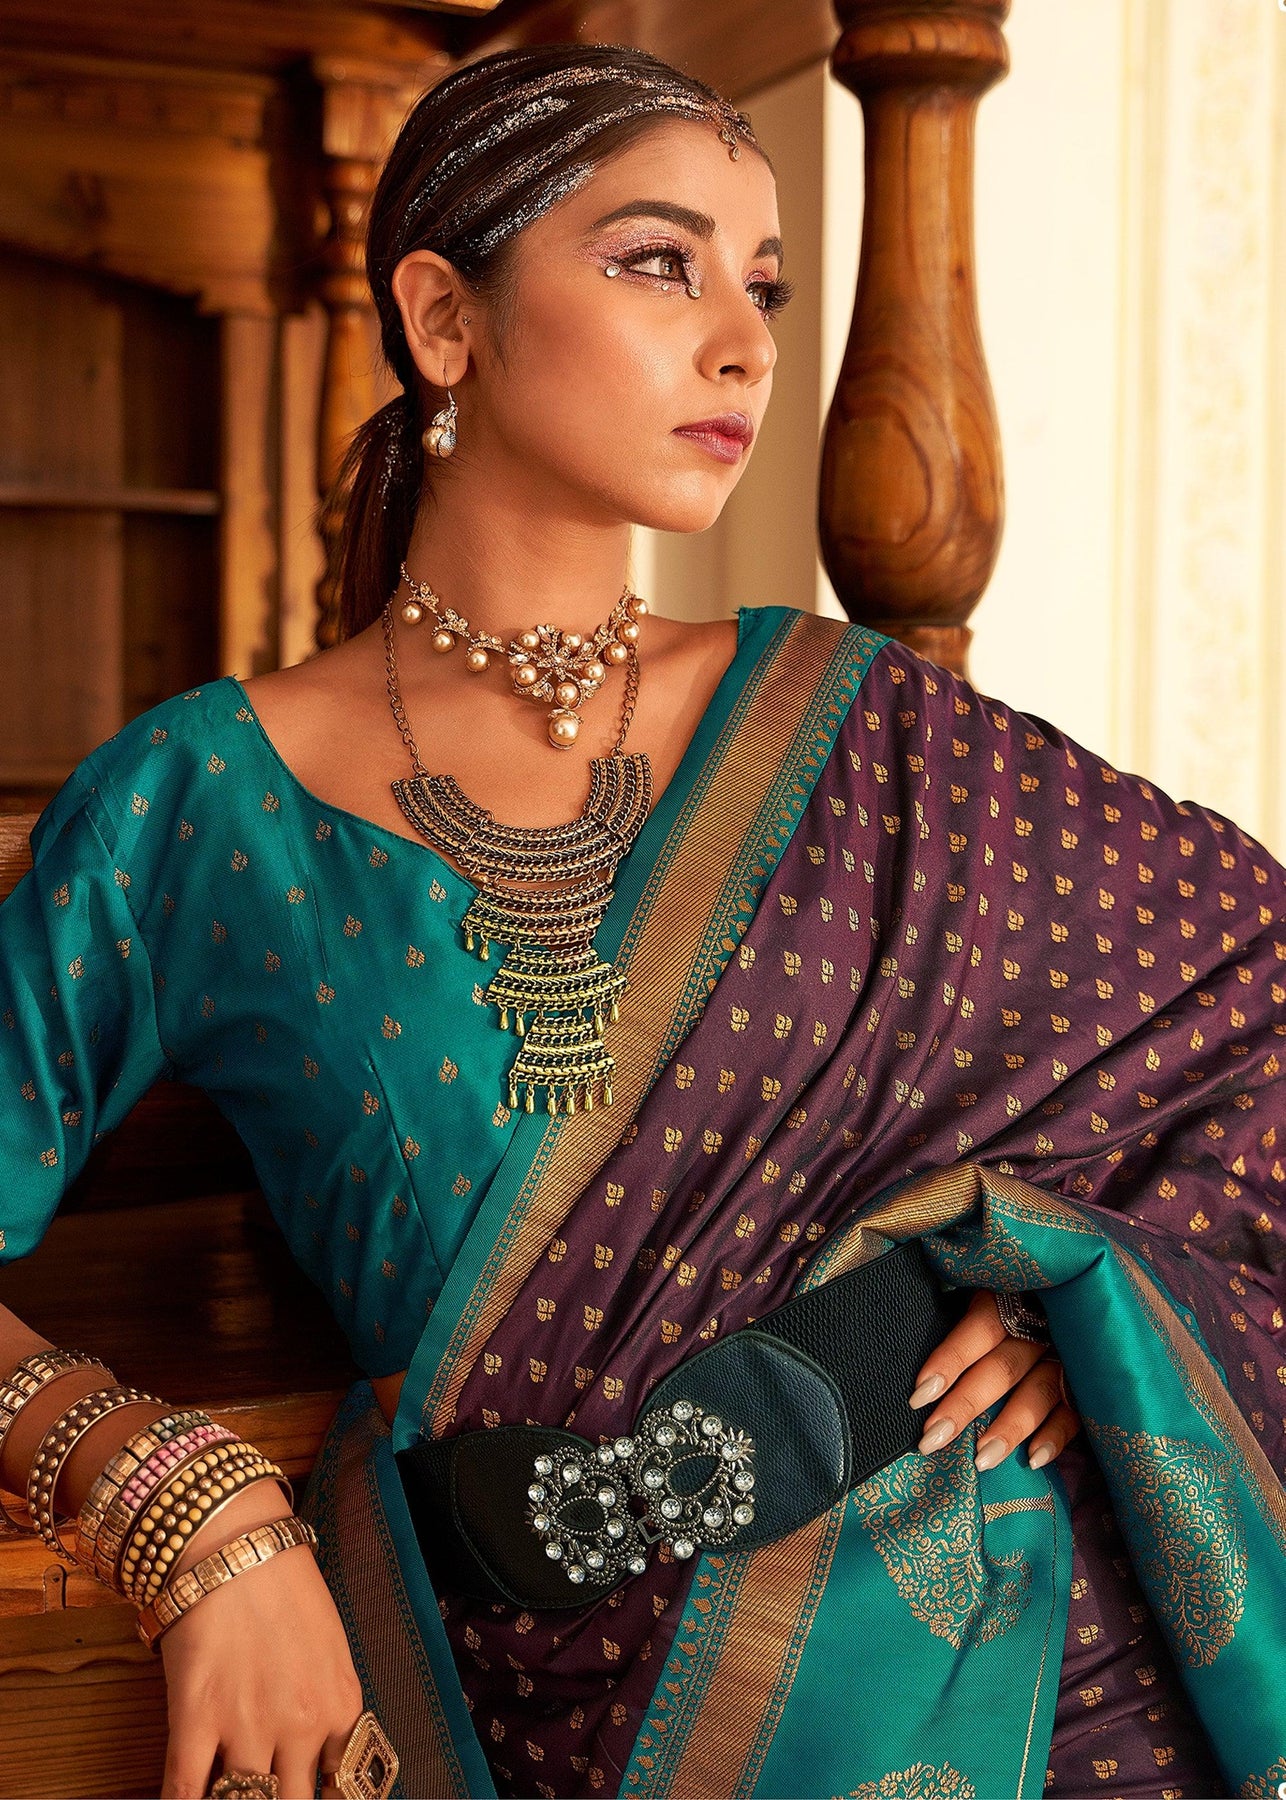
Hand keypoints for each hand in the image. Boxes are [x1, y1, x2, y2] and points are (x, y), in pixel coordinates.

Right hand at [158, 1481, 365, 1799]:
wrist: (234, 1543)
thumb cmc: (285, 1586)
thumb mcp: (329, 1649)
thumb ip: (328, 1708)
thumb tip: (322, 1759)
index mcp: (340, 1706)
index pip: (345, 1788)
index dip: (323, 1798)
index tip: (311, 1796)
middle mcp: (301, 1726)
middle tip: (269, 1795)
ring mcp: (248, 1727)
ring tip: (230, 1793)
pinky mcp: (197, 1720)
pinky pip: (186, 1793)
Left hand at [908, 1289, 1079, 1471]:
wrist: (1083, 1297)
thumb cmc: (1011, 1306)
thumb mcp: (987, 1297)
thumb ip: (962, 1320)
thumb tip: (921, 1361)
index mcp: (1011, 1300)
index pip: (980, 1328)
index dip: (950, 1360)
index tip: (919, 1395)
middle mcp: (1040, 1329)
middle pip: (1002, 1368)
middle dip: (965, 1406)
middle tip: (931, 1439)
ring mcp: (1068, 1357)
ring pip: (1038, 1394)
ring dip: (1008, 1429)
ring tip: (981, 1460)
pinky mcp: (1088, 1385)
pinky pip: (1074, 1414)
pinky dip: (1054, 1438)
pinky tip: (1033, 1460)